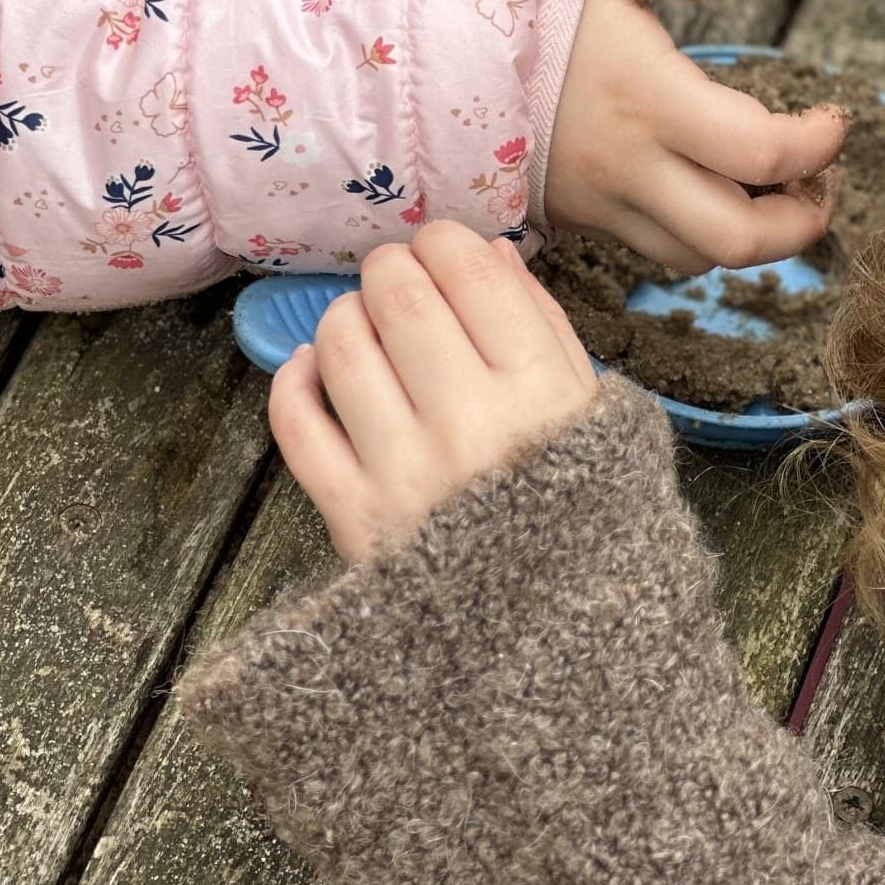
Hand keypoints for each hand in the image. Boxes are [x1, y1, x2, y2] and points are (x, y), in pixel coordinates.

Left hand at [272, 221, 599, 563]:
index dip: (445, 241)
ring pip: (343, 347)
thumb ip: (542, 324)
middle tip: (398, 278)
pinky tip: (315, 367)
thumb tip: (487, 251)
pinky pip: (298, 424)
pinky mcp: (354, 518)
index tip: (441, 247)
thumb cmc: (575, 509)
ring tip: (366, 325)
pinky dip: (296, 379)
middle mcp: (470, 426)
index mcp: (540, 394)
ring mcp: (406, 474)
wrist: (550, 642)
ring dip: (346, 316)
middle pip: (401, 298)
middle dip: (393, 269)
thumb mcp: (588, 410)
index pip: (471, 273)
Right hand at [545, 0, 845, 271]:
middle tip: (822, 183)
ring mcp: (603, 200)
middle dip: (801, 224)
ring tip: (779, 189)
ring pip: (698, 258)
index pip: (761, 152)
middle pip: (737, 239)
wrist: (439, 47)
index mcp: (650, 98)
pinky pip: (657, 251)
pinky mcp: (584, 217)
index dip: (817, 146)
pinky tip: (716, 190)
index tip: (832, 121)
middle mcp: (630, 165)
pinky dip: (701, 236)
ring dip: (754, 237)